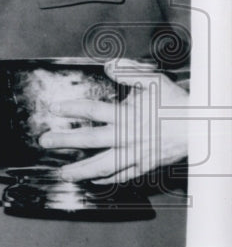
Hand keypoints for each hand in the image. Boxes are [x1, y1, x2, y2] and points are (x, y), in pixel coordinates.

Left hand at [38, 59, 188, 183]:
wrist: (200, 127)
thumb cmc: (174, 102)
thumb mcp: (154, 80)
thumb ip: (129, 72)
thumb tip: (108, 65)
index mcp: (127, 115)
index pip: (93, 110)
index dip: (72, 109)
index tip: (54, 109)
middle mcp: (128, 137)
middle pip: (91, 140)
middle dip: (65, 141)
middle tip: (45, 141)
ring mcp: (136, 154)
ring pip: (104, 165)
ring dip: (81, 170)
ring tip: (63, 173)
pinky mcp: (146, 166)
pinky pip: (123, 176)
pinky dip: (107, 179)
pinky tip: (92, 180)